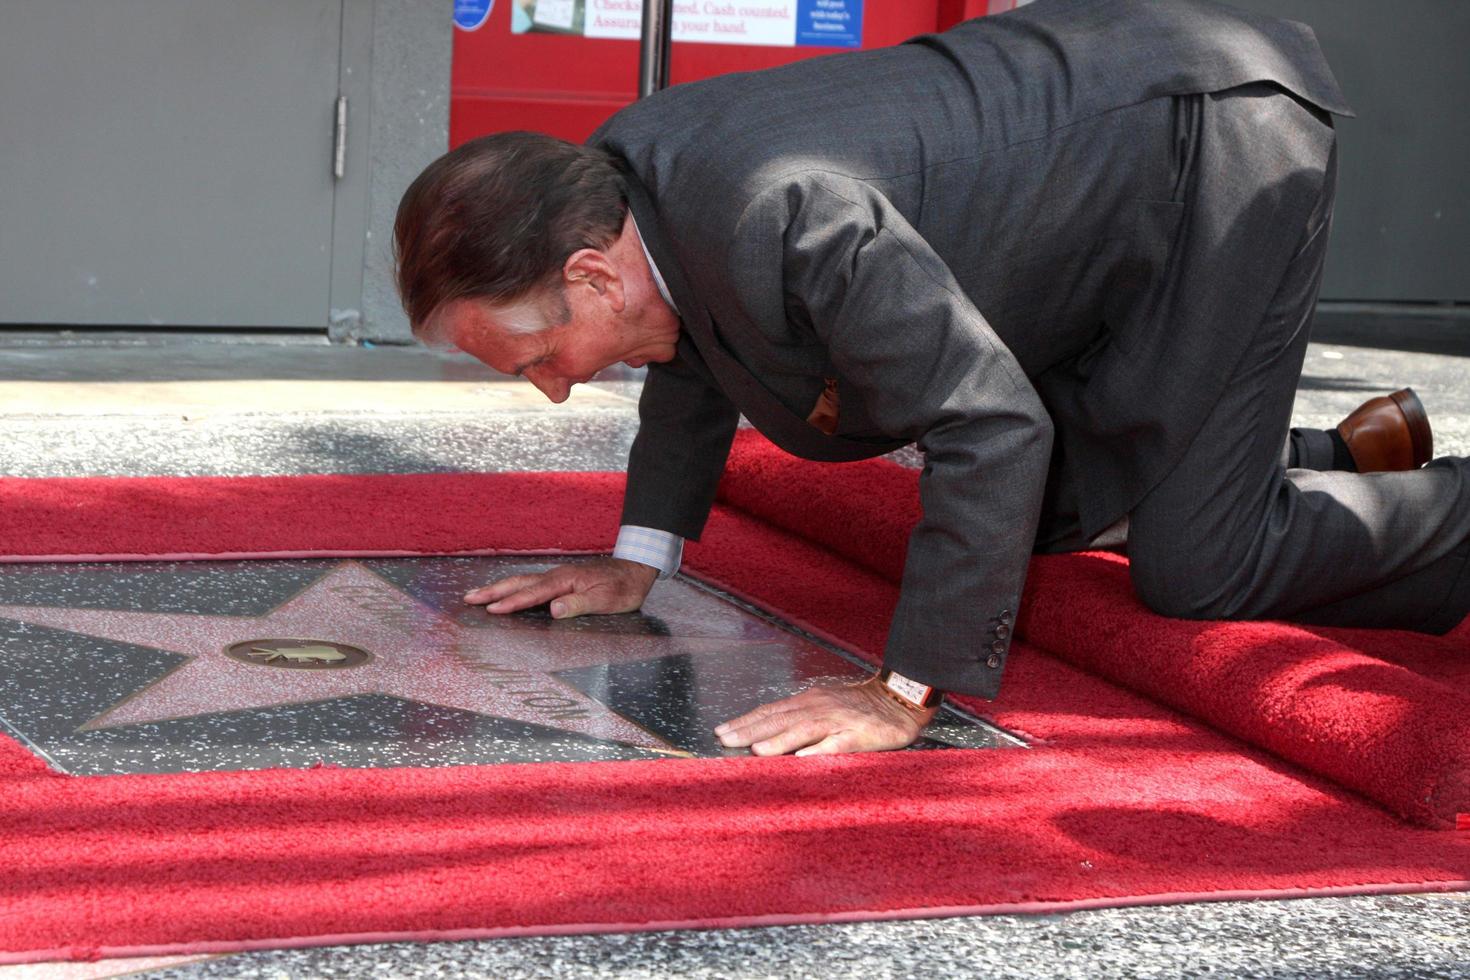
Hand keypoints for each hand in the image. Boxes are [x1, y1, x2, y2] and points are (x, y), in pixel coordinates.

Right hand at [464, 558, 657, 618]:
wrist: (636, 569)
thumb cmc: (623, 587)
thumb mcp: (607, 599)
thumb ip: (579, 604)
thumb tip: (553, 609)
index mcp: (565, 581)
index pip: (533, 594)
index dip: (511, 603)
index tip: (492, 610)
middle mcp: (557, 576)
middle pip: (519, 583)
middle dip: (493, 591)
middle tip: (468, 598)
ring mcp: (557, 577)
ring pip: (522, 581)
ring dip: (499, 588)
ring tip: (477, 595)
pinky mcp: (560, 580)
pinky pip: (530, 584)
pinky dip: (513, 588)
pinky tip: (506, 593)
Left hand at [714, 676, 938, 756]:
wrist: (898, 700)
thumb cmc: (858, 707)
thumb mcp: (824, 706)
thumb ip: (799, 718)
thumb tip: (766, 732)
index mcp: (809, 701)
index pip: (771, 711)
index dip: (746, 721)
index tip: (722, 730)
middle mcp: (819, 707)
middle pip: (780, 719)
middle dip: (751, 730)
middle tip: (726, 740)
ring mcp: (838, 720)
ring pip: (804, 730)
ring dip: (779, 740)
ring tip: (757, 751)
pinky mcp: (858, 734)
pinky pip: (837, 743)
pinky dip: (820, 749)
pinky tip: (804, 758)